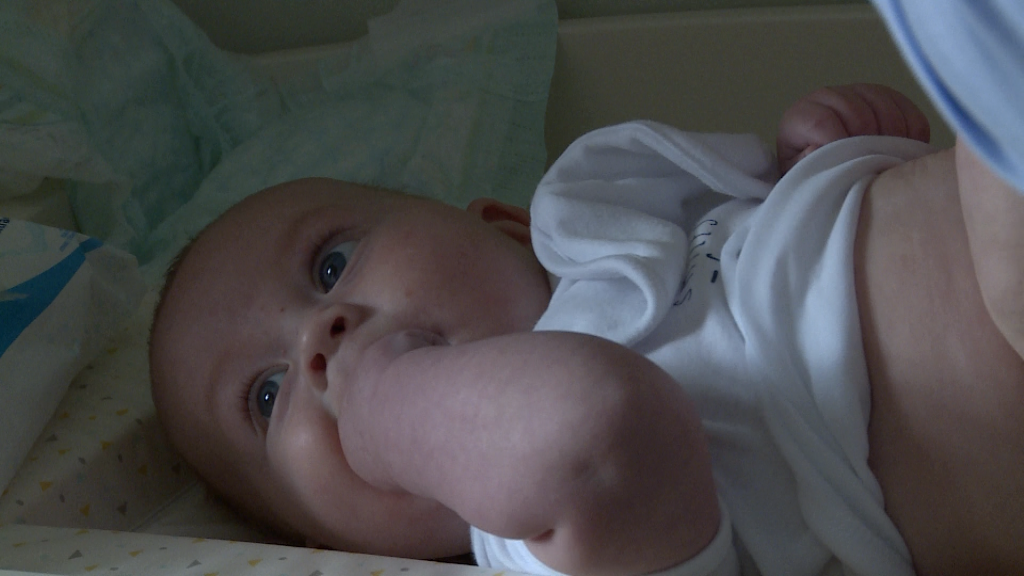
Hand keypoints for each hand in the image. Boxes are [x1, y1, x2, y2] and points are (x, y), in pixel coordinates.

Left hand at [777, 83, 930, 173]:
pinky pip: (907, 109)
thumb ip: (804, 165)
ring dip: (892, 139)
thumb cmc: (810, 174)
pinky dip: (912, 134)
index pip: (821, 122)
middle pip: (857, 113)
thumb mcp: (800, 175)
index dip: (838, 144)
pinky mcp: (886, 96)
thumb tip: (815, 150)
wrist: (827, 168)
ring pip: (884, 108)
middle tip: (871, 166)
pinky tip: (903, 151)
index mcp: (800, 116)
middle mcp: (827, 97)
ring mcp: (858, 93)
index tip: (848, 165)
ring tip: (887, 162)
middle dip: (868, 143)